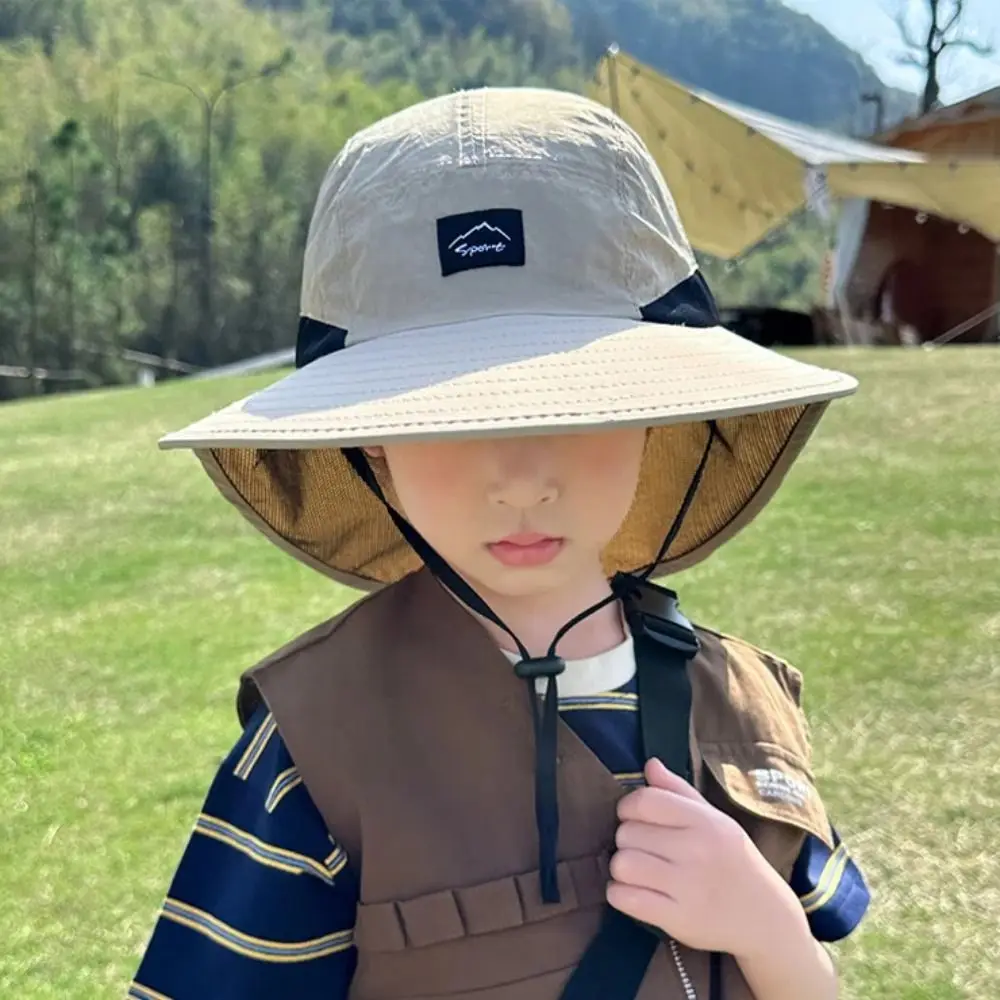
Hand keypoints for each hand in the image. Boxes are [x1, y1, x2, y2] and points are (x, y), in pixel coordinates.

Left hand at [607, 757, 808, 959]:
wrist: (765, 917)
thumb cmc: (733, 860)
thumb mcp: (715, 819)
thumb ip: (678, 791)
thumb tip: (650, 765)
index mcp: (706, 822)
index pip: (646, 801)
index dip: (628, 807)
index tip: (632, 816)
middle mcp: (696, 852)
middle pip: (628, 833)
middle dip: (627, 839)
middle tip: (643, 848)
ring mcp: (687, 888)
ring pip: (622, 865)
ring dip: (622, 868)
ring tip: (638, 870)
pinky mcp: (677, 920)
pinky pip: (624, 899)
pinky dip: (619, 894)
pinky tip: (632, 892)